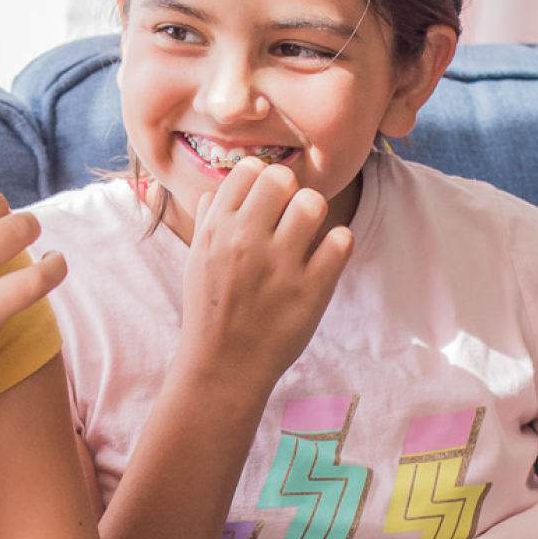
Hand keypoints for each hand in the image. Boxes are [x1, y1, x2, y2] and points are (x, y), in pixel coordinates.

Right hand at [178, 158, 351, 396]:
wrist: (223, 368)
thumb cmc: (211, 312)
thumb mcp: (196, 262)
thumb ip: (209, 221)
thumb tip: (220, 189)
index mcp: (216, 231)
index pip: (249, 170)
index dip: (262, 181)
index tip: (266, 202)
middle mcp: (245, 242)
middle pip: (282, 179)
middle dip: (289, 193)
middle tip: (288, 219)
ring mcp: (279, 267)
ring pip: (313, 204)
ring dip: (313, 216)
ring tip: (307, 237)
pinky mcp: (310, 291)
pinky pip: (341, 241)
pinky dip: (337, 245)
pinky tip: (324, 258)